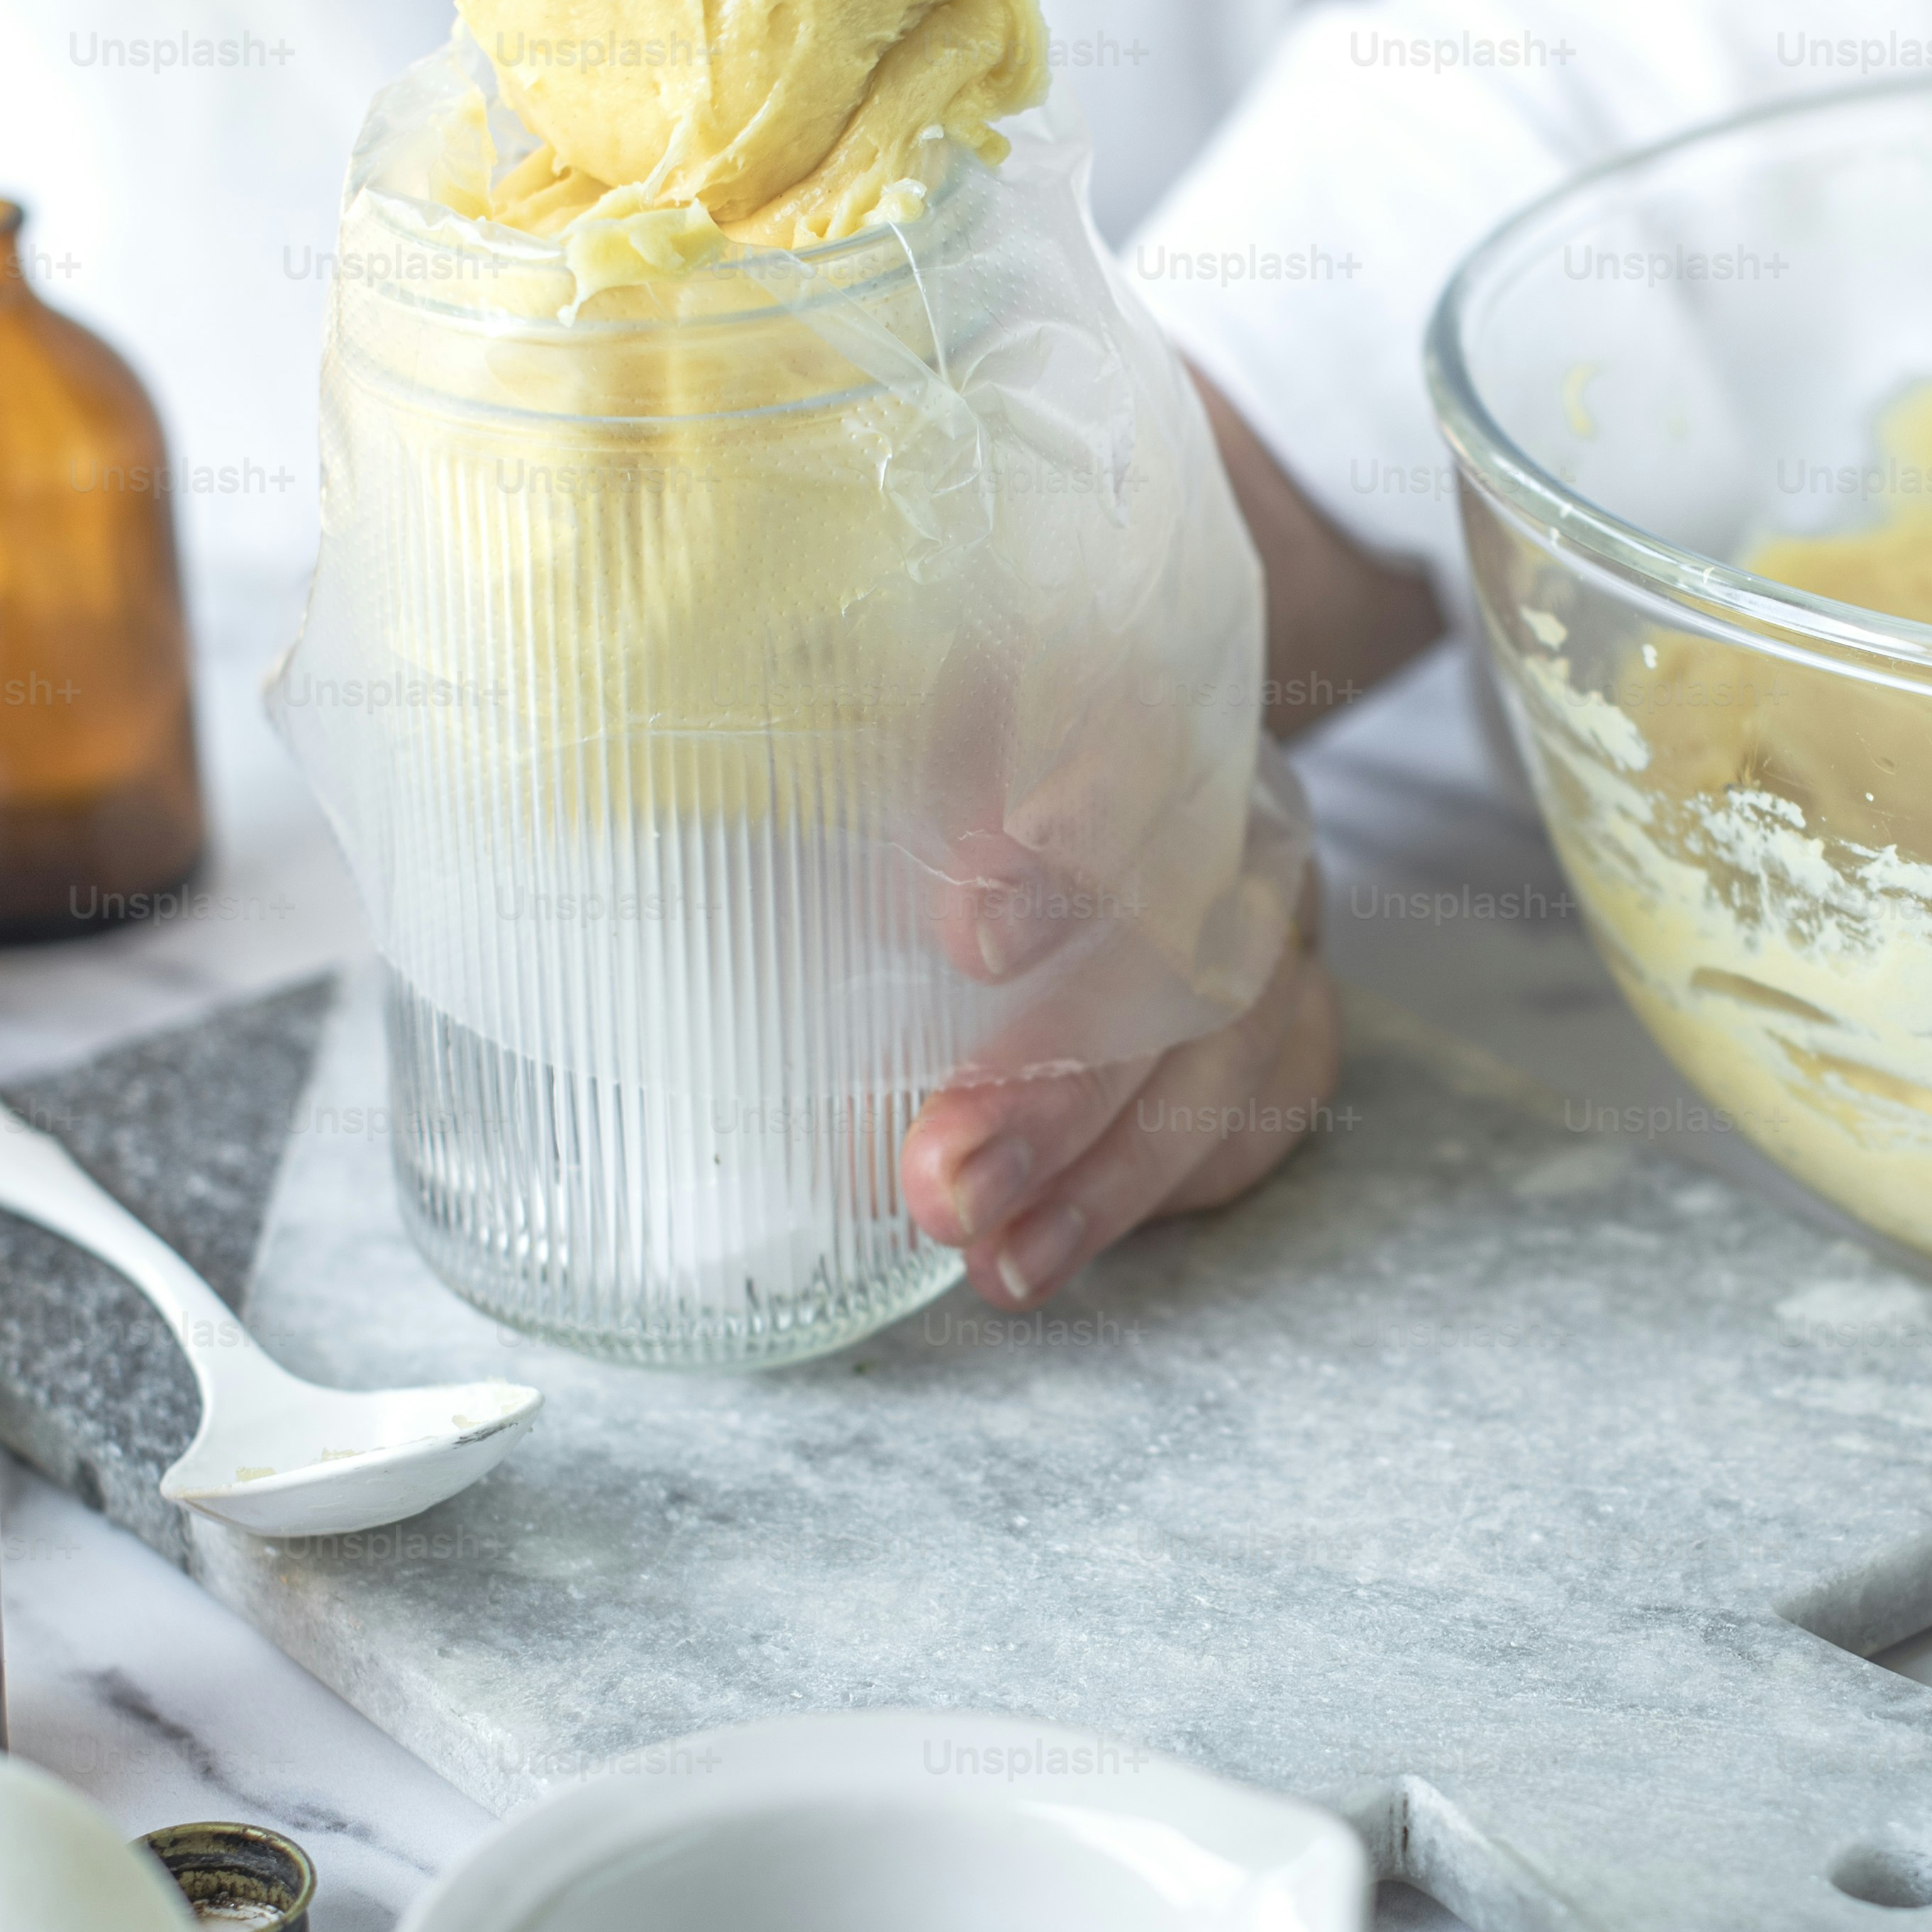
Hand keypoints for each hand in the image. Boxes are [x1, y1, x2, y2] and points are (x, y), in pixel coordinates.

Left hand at [887, 367, 1422, 1305]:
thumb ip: (808, 713)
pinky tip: (1039, 1254)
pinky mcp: (1287, 998)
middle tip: (941, 1172)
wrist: (1106, 738)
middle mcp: (1215, 785)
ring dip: (1100, 1159)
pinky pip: (1262, 1099)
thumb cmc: (941, 718)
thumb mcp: (868, 683)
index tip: (967, 934)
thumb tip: (644, 739)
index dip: (1062, 835)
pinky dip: (1152, 1189)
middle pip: (1178, 928)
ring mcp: (1263, 897)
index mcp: (1124, 677)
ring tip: (981, 1249)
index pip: (1123, 732)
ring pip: (1228, 1035)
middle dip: (1061, 1071)